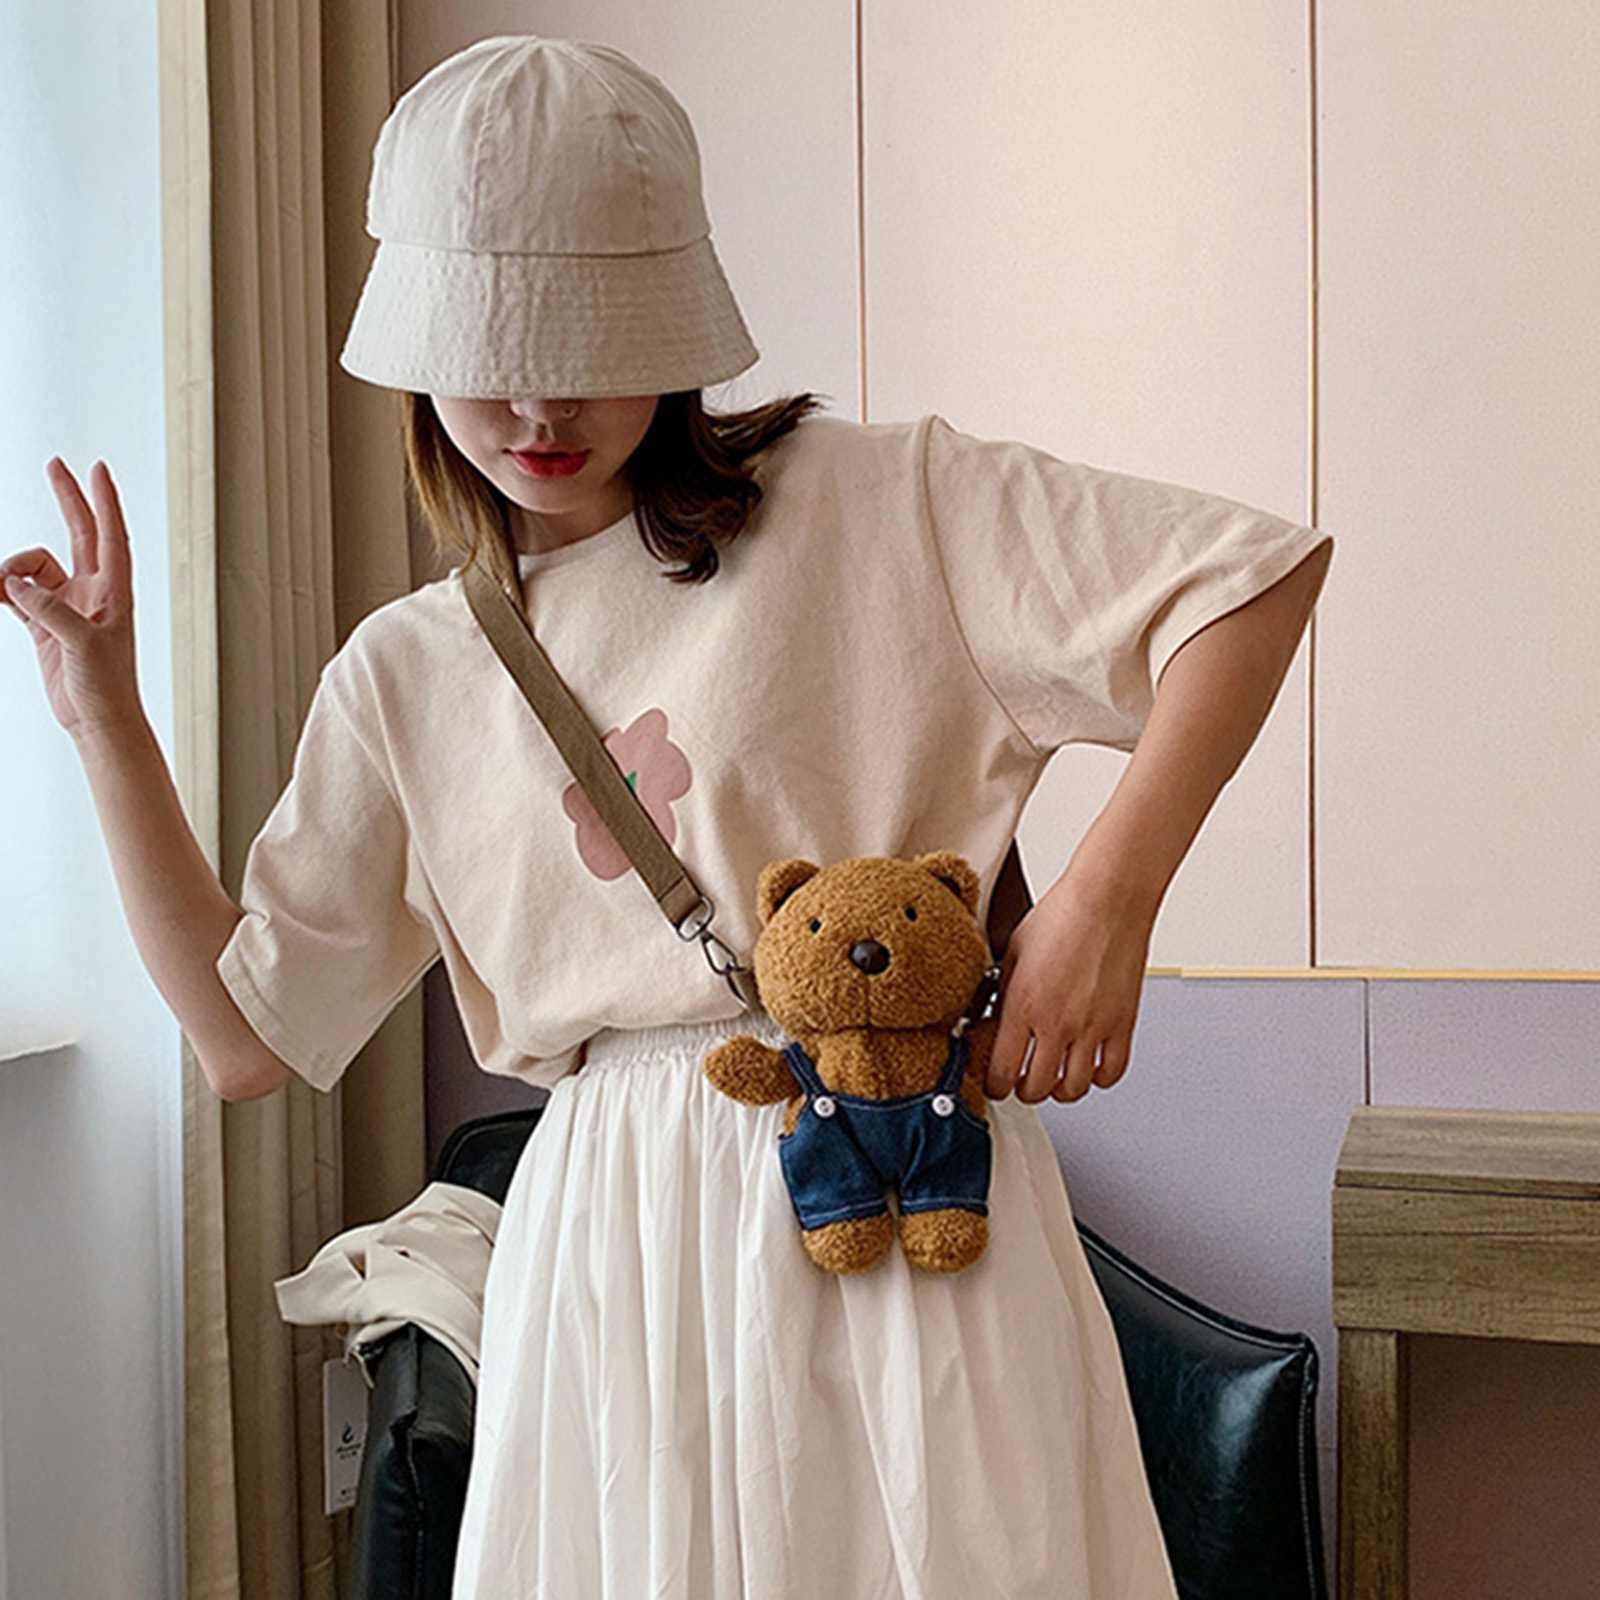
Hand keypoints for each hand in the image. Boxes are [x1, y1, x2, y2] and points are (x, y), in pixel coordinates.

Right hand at [1, 459, 140, 736]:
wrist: (97, 719)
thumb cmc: (106, 686)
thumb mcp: (83, 645)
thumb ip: (50, 610)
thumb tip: (15, 583)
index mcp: (115, 592)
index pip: (110, 535)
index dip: (104, 500)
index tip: (96, 467)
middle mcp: (94, 592)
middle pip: (79, 533)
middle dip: (67, 498)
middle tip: (55, 463)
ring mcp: (69, 605)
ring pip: (33, 567)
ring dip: (11, 571)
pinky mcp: (47, 623)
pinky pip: (17, 593)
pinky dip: (2, 590)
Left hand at [984, 865, 1155, 1104]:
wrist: (1107, 898)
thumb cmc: (1062, 915)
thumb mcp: (1013, 953)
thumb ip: (1002, 992)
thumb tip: (991, 1017)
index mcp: (1023, 1006)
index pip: (1000, 1073)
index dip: (993, 1086)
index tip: (994, 1082)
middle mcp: (1057, 1023)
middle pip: (1036, 1089)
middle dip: (1023, 1090)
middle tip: (1021, 1081)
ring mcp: (1092, 1028)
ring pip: (1074, 1089)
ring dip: (1060, 1089)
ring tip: (1054, 1076)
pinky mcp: (1122, 1024)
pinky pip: (1111, 1073)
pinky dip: (1098, 1078)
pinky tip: (1089, 1066)